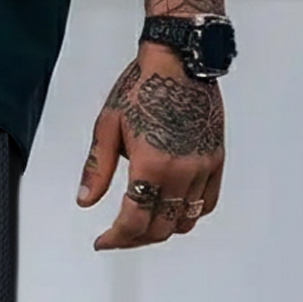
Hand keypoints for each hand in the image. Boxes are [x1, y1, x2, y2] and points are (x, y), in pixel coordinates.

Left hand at [78, 44, 224, 249]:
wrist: (179, 59)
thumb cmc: (144, 85)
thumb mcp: (108, 127)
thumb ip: (98, 169)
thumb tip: (86, 200)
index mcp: (152, 164)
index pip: (134, 222)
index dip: (115, 239)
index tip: (103, 241)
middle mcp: (182, 170)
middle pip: (159, 228)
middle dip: (134, 239)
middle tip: (118, 236)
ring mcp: (203, 166)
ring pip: (185, 221)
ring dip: (162, 230)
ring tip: (143, 225)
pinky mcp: (216, 159)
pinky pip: (207, 203)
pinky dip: (189, 214)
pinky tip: (171, 210)